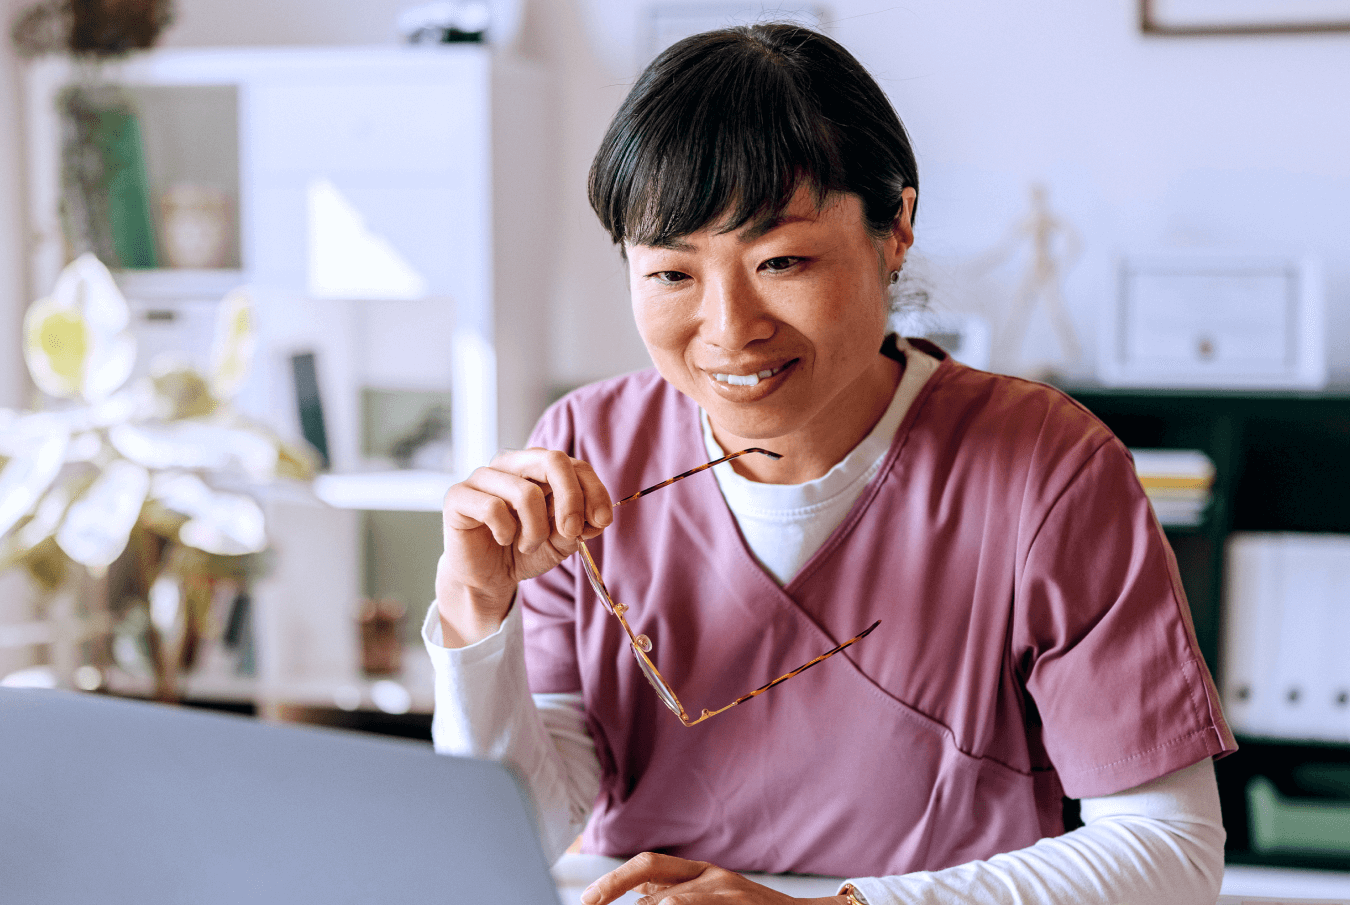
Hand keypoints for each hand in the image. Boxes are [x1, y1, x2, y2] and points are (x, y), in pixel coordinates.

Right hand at [436, 448, 612, 645]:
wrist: (488, 578)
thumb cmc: (525, 551)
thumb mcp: (563, 540)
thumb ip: (581, 524)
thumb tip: (596, 517)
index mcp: (538, 467)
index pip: (575, 464)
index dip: (594, 491)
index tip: (602, 521)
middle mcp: (511, 463)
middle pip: (553, 461)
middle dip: (572, 499)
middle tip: (571, 532)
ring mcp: (482, 476)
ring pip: (526, 493)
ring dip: (536, 530)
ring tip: (529, 544)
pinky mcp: (459, 496)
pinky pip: (493, 509)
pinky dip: (506, 532)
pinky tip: (502, 540)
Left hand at [579, 852, 846, 904]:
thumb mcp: (715, 894)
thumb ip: (676, 891)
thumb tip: (636, 895)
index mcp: (703, 873)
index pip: (649, 866)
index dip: (614, 882)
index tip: (588, 901)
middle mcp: (714, 880)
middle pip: (655, 887)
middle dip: (620, 891)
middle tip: (593, 904)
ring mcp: (728, 897)